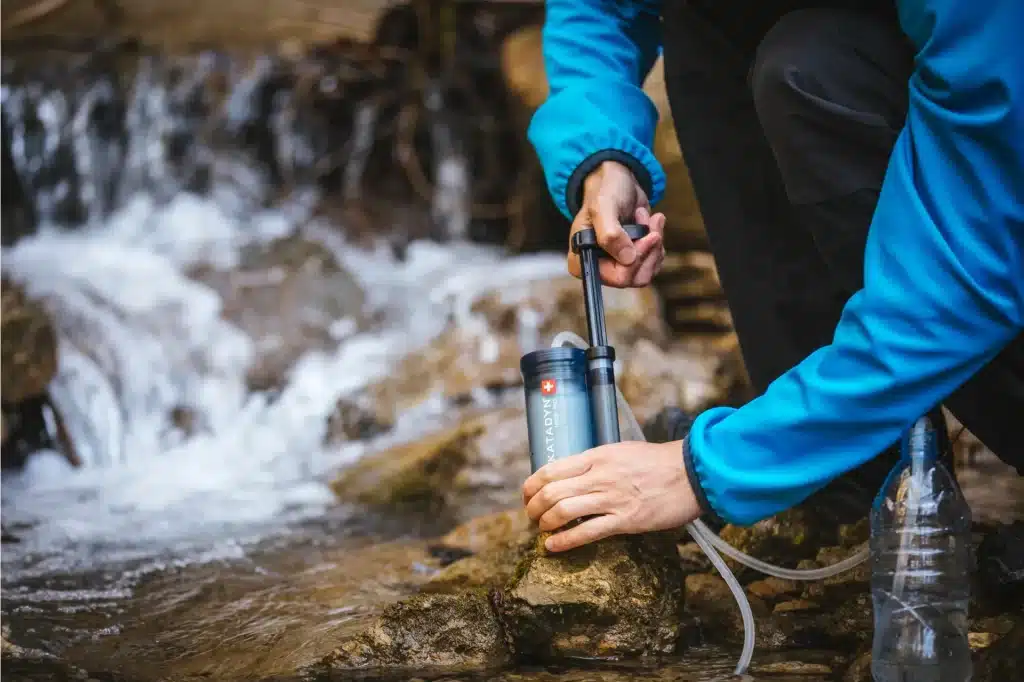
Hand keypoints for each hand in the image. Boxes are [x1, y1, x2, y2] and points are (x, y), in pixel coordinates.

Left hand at [522, 439, 699, 551]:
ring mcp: (611, 499)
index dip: (531, 485)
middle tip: (531, 515)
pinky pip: (586, 533)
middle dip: (533, 507)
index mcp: (596, 456)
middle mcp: (598, 476)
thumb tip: (572, 473)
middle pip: (551, 492)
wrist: (690, 472)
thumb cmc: (656, 461)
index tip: (527, 494)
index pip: (550, 469)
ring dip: (545, 523)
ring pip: (563, 512)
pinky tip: (552, 546)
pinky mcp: (625, 521)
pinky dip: (564, 541)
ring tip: (542, 529)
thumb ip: (595, 461)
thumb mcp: (619, 451)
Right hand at [568, 161, 666, 287]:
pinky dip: (657, 242)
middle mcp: (600, 269)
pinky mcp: (633, 259)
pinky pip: (654, 262)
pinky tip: (649, 222)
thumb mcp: (603, 207)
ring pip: (648, 271)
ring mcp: (617, 265)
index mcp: (583, 262)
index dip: (635, 261)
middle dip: (649, 249)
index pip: (615, 277)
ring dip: (654, 243)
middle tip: (651, 225)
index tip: (647, 236)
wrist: (618, 182)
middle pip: (636, 278)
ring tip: (646, 218)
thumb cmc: (605, 192)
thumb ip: (610, 234)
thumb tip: (627, 258)